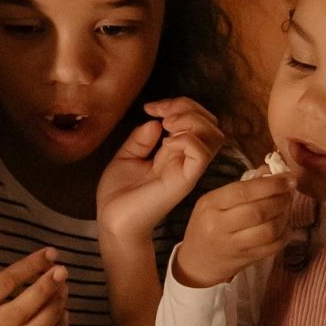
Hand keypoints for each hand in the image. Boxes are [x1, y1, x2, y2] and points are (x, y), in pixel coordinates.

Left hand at [97, 98, 224, 239]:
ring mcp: (188, 170)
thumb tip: (157, 121)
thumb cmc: (119, 194)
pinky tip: (166, 143)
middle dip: (187, 107)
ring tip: (167, 126)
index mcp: (175, 152)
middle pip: (211, 123)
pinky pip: (201, 154)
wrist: (112, 220)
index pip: (197, 120)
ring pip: (214, 135)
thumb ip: (142, 138)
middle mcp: (186, 160)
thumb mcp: (127, 156)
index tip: (151, 107)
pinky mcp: (183, 181)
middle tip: (162, 114)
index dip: (178, 104)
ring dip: (191, 121)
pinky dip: (186, 139)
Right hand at [173, 171, 294, 287]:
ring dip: (284, 216)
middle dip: (280, 199)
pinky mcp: (246, 259)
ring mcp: (233, 245)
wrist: (197, 261)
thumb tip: (272, 171)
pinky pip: (273, 247)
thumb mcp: (215, 201)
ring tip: (287, 207)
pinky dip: (285, 233)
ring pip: (268, 230)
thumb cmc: (208, 225)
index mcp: (210, 204)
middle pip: (258, 211)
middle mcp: (219, 225)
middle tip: (290, 191)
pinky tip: (285, 225)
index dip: (270, 184)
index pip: (243, 191)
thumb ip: (243, 186)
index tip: (288, 178)